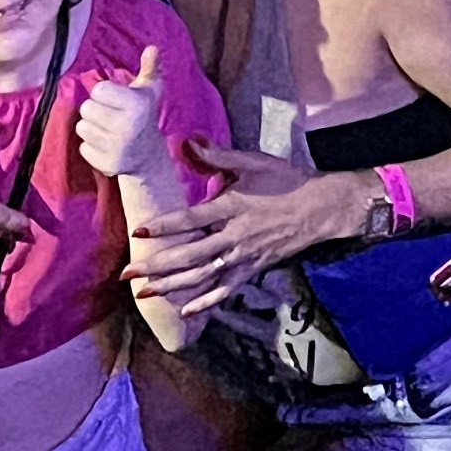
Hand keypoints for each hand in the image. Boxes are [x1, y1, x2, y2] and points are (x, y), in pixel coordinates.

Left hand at [77, 46, 172, 179]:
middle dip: (95, 110)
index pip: (98, 90)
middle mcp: (126, 127)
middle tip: (110, 115)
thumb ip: (149, 68)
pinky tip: (106, 146)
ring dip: (91, 128)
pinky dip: (91, 146)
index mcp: (136, 106)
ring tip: (108, 130)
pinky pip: (83, 148)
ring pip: (82, 128)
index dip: (104, 93)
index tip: (115, 99)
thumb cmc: (144, 115)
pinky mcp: (107, 164)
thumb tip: (152, 48)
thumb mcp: (149, 91)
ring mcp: (116, 148)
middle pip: (86, 109)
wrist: (149, 157)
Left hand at [126, 143, 349, 315]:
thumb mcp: (253, 162)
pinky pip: (226, 289)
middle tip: (128, 273)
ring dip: (172, 286)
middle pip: (191, 254)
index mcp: (233, 206)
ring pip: (203, 275)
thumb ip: (219, 156)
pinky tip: (185, 310)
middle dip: (157, 265)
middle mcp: (235, 236)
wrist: (323, 208)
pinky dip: (206, 301)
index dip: (165, 226)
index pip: (192, 219)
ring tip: (144, 292)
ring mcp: (244, 256)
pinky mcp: (254, 268)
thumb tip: (189, 140)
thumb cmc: (287, 180)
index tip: (139, 232)